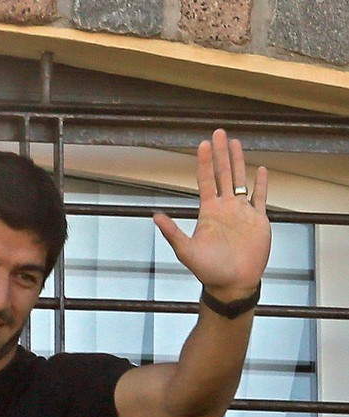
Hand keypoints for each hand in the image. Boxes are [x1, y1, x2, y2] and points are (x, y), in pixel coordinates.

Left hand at [153, 128, 270, 300]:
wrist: (233, 284)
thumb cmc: (209, 271)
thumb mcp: (186, 251)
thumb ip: (172, 232)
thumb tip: (154, 216)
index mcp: (209, 212)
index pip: (205, 180)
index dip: (204, 162)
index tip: (203, 144)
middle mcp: (225, 208)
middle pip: (223, 174)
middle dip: (220, 153)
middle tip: (218, 132)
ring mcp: (242, 212)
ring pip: (241, 180)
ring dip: (238, 162)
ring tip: (236, 143)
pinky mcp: (258, 220)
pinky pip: (261, 198)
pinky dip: (262, 184)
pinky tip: (261, 171)